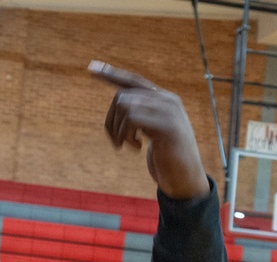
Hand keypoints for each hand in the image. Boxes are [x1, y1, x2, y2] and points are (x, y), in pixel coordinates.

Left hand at [90, 60, 209, 199]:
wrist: (185, 178)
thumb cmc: (166, 157)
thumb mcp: (151, 132)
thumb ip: (140, 115)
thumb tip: (120, 102)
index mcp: (163, 99)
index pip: (133, 80)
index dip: (111, 74)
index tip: (91, 67)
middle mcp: (167, 99)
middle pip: (121, 96)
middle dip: (110, 122)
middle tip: (117, 143)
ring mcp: (169, 111)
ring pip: (124, 105)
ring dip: (117, 130)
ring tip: (128, 146)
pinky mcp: (168, 125)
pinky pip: (132, 118)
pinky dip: (125, 135)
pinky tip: (136, 148)